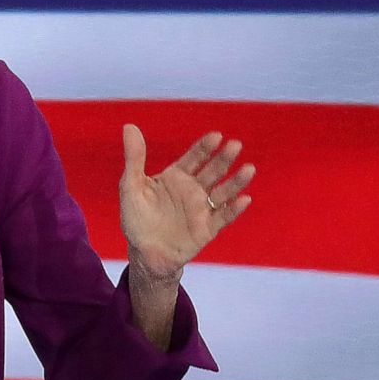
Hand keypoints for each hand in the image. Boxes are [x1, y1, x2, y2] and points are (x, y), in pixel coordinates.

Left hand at [119, 124, 254, 282]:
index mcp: (176, 177)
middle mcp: (192, 190)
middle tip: (235, 145)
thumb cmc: (136, 218)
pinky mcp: (206, 229)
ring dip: (236, 181)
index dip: (204, 147)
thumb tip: (129, 126)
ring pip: (223, 192)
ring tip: (249, 169)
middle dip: (223, 159)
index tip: (216, 136)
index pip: (193, 158)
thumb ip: (134, 158)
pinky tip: (244, 199)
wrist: (143, 253)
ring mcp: (201, 209)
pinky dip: (234, 209)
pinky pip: (223, 217)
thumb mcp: (131, 186)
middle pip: (212, 171)